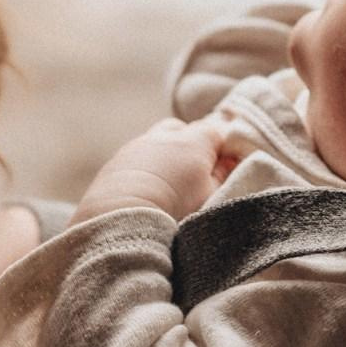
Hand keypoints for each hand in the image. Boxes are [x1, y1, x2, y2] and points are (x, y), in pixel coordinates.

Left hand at [77, 115, 228, 225]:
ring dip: (165, 155)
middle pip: (183, 130)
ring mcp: (137, 146)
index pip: (217, 132)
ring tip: (169, 184)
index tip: (228, 167)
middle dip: (192, 145)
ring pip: (157, 141)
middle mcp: (164, 136)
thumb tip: (229, 162)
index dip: (225, 148)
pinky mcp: (116, 162)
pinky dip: (144, 167)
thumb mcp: (211, 195)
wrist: (120, 216)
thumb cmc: (174, 208)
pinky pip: (136, 157)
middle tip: (197, 173)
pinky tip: (145, 189)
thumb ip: (223, 175)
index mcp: (194, 141)